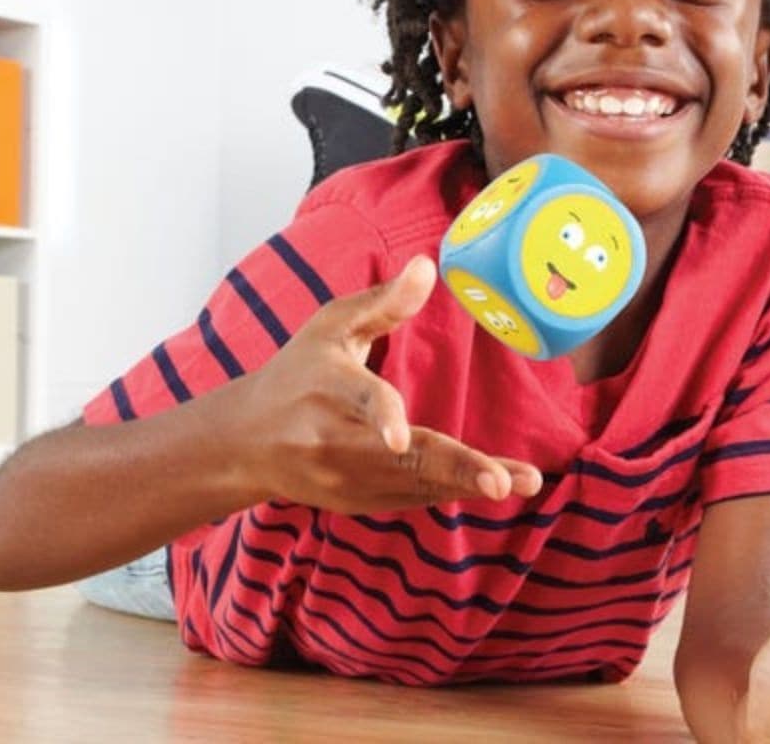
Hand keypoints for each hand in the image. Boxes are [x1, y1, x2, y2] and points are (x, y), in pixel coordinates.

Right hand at [234, 255, 542, 511]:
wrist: (245, 442)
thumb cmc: (297, 371)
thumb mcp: (331, 325)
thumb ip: (383, 301)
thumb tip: (429, 266)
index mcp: (329, 386)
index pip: (360, 401)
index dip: (382, 419)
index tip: (400, 439)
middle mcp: (333, 440)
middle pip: (401, 460)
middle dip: (456, 470)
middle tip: (504, 483)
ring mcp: (344, 480)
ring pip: (414, 485)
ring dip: (468, 485)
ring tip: (524, 484)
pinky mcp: (356, 503)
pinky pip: (412, 496)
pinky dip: (450, 489)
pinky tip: (491, 482)